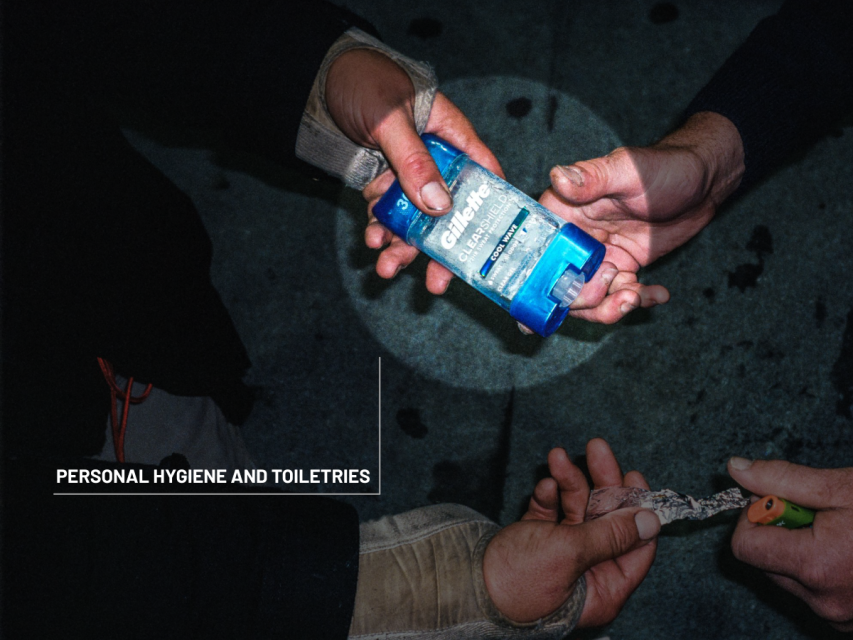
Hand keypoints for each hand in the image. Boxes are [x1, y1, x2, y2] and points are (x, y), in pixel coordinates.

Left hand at [325, 48, 502, 293]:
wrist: (312, 84)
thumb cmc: (361, 83)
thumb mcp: (389, 119)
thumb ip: (415, 160)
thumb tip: (440, 205)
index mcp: (450, 134)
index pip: (484, 173)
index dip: (492, 209)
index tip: (492, 245)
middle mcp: (434, 159)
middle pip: (449, 211)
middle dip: (441, 249)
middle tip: (437, 282)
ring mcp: (407, 174)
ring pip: (415, 219)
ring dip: (403, 247)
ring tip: (386, 267)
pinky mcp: (382, 185)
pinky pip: (386, 215)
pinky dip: (380, 231)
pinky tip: (372, 241)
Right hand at [483, 439, 659, 625]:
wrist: (463, 587)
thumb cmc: (517, 583)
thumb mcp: (570, 554)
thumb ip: (610, 535)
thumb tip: (650, 522)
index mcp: (604, 587)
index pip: (635, 545)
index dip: (636, 509)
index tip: (632, 475)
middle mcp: (586, 572)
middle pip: (605, 520)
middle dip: (600, 483)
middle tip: (597, 449)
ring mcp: (560, 556)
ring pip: (576, 511)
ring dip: (569, 482)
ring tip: (558, 455)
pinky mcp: (535, 543)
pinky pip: (550, 514)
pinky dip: (548, 497)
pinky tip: (544, 485)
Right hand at [539, 111, 744, 322]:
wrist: (702, 182)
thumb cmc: (663, 168)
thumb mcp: (626, 172)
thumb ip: (591, 178)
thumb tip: (557, 176)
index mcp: (564, 212)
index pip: (537, 251)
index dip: (538, 280)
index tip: (551, 299)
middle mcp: (574, 237)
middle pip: (559, 284)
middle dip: (584, 297)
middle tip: (615, 282)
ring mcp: (596, 256)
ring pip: (587, 298)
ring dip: (609, 307)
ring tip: (636, 296)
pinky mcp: (620, 266)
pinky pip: (617, 295)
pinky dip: (636, 300)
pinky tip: (656, 294)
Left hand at [728, 457, 852, 631]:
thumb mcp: (841, 487)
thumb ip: (782, 478)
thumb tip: (736, 469)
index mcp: (816, 566)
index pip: (744, 545)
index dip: (754, 515)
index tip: (781, 499)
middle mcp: (826, 601)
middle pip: (765, 561)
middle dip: (781, 531)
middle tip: (819, 512)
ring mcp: (843, 617)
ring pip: (790, 577)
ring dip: (802, 550)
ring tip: (843, 532)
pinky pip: (817, 593)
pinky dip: (823, 569)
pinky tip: (852, 552)